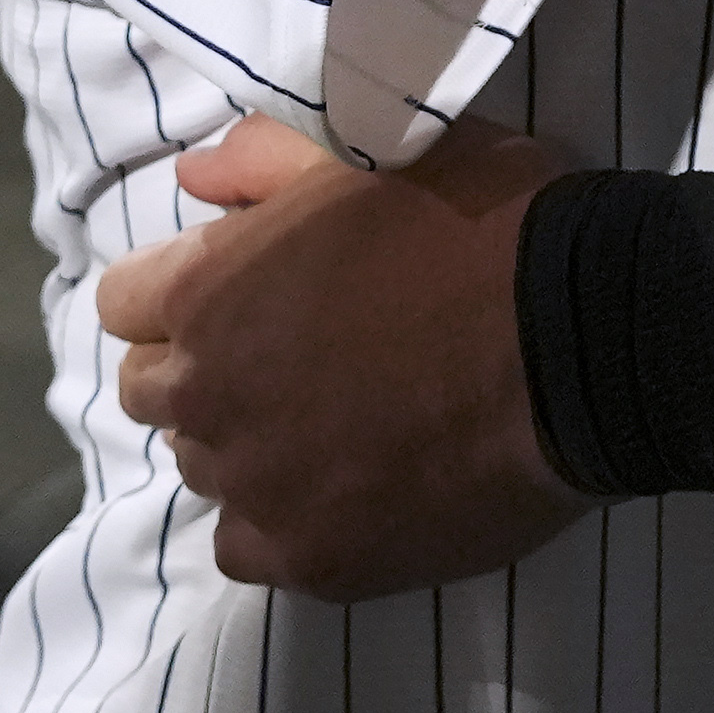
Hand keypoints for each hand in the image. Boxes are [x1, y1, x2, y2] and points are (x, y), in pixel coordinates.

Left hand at [101, 116, 587, 598]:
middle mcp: (211, 393)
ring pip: (205, 470)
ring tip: (335, 419)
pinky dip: (284, 519)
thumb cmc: (484, 221)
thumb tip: (193, 179)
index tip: (243, 291)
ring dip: (248, 442)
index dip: (182, 291)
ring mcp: (260, 485)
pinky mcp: (315, 558)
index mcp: (209, 289)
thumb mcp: (377, 154)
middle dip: (205, 368)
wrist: (589, 335)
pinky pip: (249, 548)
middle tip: (293, 355)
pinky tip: (347, 486)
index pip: (124, 304)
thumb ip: (267, 162)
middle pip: (153, 393)